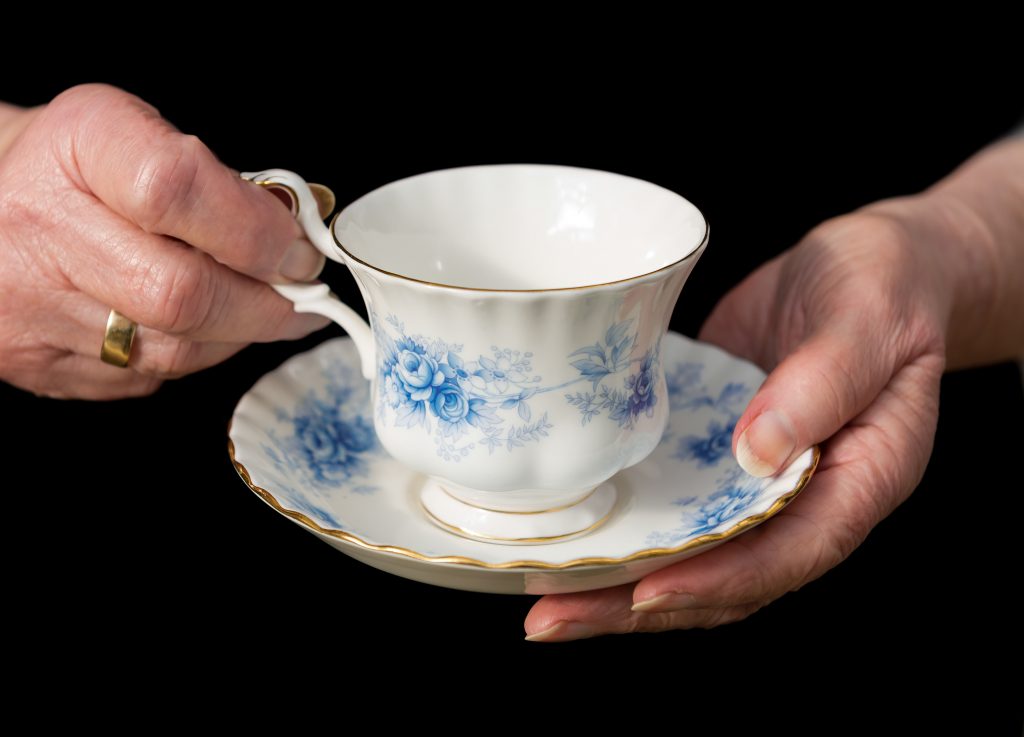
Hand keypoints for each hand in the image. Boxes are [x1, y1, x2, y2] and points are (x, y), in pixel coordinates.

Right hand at [0, 84, 326, 397]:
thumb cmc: (76, 168)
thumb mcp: (142, 137)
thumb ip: (220, 184)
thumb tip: (295, 240)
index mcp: (79, 145)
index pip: (174, 191)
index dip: (255, 232)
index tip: (298, 251)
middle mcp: (38, 225)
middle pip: (181, 294)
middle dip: (266, 306)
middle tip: (302, 298)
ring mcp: (25, 304)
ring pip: (170, 351)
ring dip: (235, 336)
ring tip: (253, 308)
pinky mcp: (30, 362)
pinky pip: (141, 376)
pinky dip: (185, 355)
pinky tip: (186, 327)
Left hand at [524, 210, 950, 640]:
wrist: (865, 263)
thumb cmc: (885, 284)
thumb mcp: (869, 320)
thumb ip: (823, 382)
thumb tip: (755, 453)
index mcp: (859, 479)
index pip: (792, 553)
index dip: (720, 580)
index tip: (647, 591)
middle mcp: (803, 496)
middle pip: (725, 575)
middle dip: (639, 603)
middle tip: (554, 618)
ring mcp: (753, 479)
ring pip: (690, 549)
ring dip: (618, 577)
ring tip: (543, 593)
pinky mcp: (715, 451)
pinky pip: (672, 501)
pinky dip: (625, 523)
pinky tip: (567, 530)